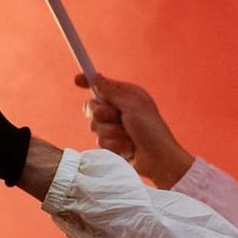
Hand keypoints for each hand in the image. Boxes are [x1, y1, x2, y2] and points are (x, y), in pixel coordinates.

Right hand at [75, 72, 194, 186]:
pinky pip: (100, 142)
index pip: (101, 86)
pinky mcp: (112, 143)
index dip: (88, 82)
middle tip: (118, 118)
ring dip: (112, 133)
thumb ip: (112, 92)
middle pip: (92, 107)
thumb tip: (98, 77)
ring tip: (128, 137)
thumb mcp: (134, 106)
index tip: (78, 80)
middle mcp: (118, 110)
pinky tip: (127, 147)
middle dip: (103, 115)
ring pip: (95, 126)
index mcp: (126, 96)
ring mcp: (114, 127)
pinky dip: (114, 145)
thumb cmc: (152, 131)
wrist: (159, 160)